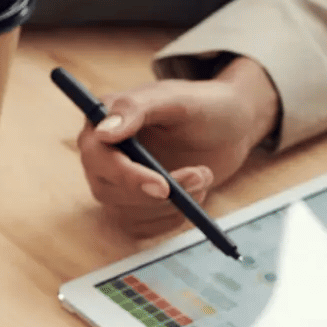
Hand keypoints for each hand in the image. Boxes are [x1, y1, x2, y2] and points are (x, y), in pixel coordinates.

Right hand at [77, 57, 280, 236]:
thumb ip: (136, 109)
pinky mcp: (133, 204)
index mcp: (102, 122)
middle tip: (199, 177)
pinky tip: (193, 195)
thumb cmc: (204, 105)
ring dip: (170, 206)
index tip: (163, 186)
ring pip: (125, 213)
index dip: (126, 176)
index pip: (96, 157)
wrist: (231, 127)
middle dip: (154, 195)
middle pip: (106, 190)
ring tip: (203, 176)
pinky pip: (140, 227)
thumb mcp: (176, 100)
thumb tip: (102, 133)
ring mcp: (116, 182)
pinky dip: (171, 219)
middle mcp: (102, 155)